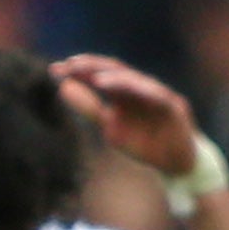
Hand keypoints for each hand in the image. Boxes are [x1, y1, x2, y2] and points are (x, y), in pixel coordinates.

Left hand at [52, 53, 199, 177]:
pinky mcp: (173, 105)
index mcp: (121, 91)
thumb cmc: (143, 142)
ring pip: (135, 79)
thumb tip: (63, 87)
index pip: (97, 73)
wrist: (174, 164)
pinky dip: (142, 89)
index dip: (77, 70)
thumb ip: (89, 107)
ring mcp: (156, 94)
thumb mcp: (110, 126)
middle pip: (113, 69)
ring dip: (116, 78)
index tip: (54, 70)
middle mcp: (138, 87)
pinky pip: (157, 94)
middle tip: (71, 64)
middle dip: (92, 66)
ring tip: (95, 79)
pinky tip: (127, 89)